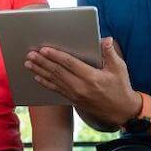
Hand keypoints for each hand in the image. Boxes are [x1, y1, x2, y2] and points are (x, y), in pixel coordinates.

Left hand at [25, 38, 141, 127]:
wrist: (121, 111)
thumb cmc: (120, 87)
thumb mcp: (119, 68)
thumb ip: (110, 53)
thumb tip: (105, 39)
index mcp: (92, 77)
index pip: (69, 64)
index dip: (55, 56)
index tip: (44, 49)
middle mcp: (81, 87)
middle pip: (57, 72)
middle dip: (42, 62)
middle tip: (30, 54)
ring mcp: (75, 95)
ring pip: (54, 80)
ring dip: (40, 70)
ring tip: (29, 63)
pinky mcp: (73, 100)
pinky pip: (56, 89)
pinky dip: (46, 82)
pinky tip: (37, 76)